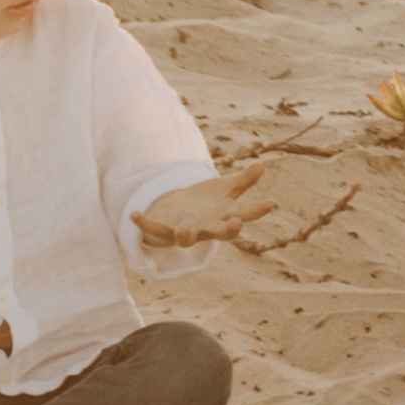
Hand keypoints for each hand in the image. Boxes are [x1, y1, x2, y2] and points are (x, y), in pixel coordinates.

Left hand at [133, 162, 276, 250]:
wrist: (181, 216)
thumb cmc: (209, 202)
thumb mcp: (226, 189)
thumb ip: (244, 180)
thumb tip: (262, 165)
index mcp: (225, 216)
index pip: (245, 213)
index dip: (258, 210)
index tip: (271, 202)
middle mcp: (208, 228)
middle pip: (220, 233)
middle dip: (228, 230)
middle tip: (236, 223)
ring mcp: (187, 232)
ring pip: (187, 239)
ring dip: (185, 236)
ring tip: (183, 229)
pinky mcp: (165, 231)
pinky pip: (153, 230)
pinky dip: (144, 224)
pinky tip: (134, 214)